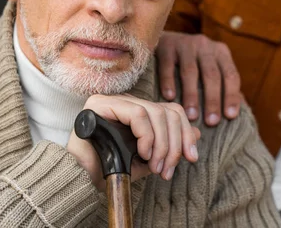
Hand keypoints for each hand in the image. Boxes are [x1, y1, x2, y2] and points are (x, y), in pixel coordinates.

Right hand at [67, 94, 200, 190]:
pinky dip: (146, 136)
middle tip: (167, 169)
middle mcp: (127, 102)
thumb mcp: (150, 158)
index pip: (172, 110)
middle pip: (167, 111)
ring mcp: (113, 100)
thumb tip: (197, 133)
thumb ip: (171, 144)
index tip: (191, 157)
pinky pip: (137, 113)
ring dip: (161, 143)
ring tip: (154, 166)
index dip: (186, 132)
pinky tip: (143, 153)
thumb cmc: (113, 170)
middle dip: (175, 143)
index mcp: (139, 111)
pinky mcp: (100, 103)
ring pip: (154, 112)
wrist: (83, 180)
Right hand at [156, 31, 242, 125]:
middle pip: (212, 74)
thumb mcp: (210, 66)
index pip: (231, 75)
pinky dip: (168, 81)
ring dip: (191, 95)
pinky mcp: (166, 44)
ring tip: (191, 116)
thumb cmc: (191, 60)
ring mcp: (185, 43)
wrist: (160, 36)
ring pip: (190, 71)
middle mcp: (205, 45)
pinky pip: (168, 65)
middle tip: (211, 122)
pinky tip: (170, 97)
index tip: (230, 116)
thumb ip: (224, 85)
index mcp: (220, 52)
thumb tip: (237, 112)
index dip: (231, 96)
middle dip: (212, 100)